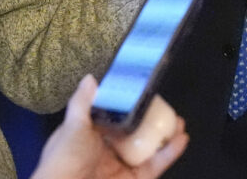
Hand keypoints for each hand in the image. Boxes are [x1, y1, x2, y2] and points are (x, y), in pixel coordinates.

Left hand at [31, 75, 187, 178]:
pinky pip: (155, 166)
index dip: (130, 107)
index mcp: (89, 137)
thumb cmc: (65, 159)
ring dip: (165, 136)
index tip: (145, 94)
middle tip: (167, 109)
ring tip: (179, 123)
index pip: (113, 118)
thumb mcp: (71, 127)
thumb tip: (90, 78)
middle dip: (152, 122)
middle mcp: (107, 152)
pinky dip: (169, 154)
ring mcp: (122, 167)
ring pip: (148, 149)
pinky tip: (181, 139)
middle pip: (135, 134)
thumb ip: (82, 103)